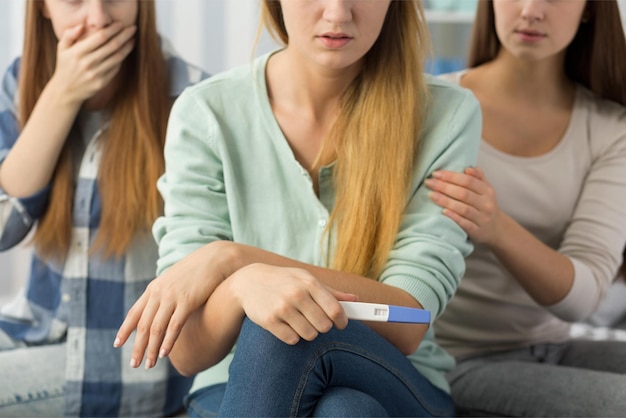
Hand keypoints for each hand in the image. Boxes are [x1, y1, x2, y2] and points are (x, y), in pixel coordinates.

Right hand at [50, 22, 135, 104]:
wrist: (65, 91)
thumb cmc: (65, 66)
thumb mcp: (61, 48)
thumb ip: (69, 35)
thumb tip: (81, 25)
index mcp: (78, 52)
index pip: (100, 37)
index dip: (112, 30)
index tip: (120, 24)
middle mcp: (87, 63)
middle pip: (112, 46)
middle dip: (124, 36)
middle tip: (133, 29)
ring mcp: (96, 74)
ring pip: (117, 58)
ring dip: (127, 47)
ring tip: (132, 40)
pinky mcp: (102, 83)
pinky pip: (115, 68)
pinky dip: (121, 59)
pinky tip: (125, 52)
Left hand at [114, 242, 234, 368]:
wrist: (215, 259)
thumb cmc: (197, 270)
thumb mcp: (174, 279)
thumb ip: (164, 293)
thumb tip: (159, 308)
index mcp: (154, 288)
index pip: (134, 313)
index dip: (125, 330)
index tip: (117, 344)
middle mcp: (159, 293)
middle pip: (143, 325)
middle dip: (137, 347)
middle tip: (134, 364)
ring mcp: (172, 297)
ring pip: (156, 328)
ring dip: (150, 349)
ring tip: (149, 365)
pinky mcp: (187, 301)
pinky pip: (174, 326)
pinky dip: (167, 341)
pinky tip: (163, 354)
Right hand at [230, 263, 356, 344]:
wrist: (248, 282)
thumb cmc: (283, 280)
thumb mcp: (305, 279)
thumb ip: (330, 291)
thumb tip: (354, 300)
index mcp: (309, 283)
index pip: (335, 310)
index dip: (342, 321)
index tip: (340, 324)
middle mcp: (296, 295)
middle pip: (324, 326)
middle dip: (322, 327)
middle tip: (315, 320)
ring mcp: (282, 308)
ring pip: (309, 335)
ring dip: (307, 332)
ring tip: (299, 321)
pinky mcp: (269, 321)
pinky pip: (292, 339)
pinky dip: (292, 336)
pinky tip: (286, 325)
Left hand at [425, 167, 503, 244]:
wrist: (497, 229)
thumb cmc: (484, 205)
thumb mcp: (486, 189)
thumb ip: (478, 176)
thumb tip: (467, 168)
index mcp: (487, 191)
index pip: (468, 181)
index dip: (451, 176)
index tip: (435, 173)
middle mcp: (486, 204)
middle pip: (464, 194)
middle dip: (444, 187)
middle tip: (429, 182)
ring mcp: (482, 218)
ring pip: (463, 209)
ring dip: (446, 201)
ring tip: (431, 195)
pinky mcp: (477, 231)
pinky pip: (465, 224)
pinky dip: (454, 217)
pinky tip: (443, 212)